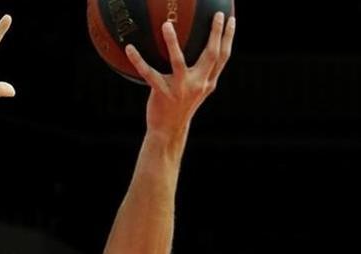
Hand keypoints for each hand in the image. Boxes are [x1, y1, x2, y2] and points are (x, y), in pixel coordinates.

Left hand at [125, 13, 235, 136]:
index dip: (228, 37)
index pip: (223, 57)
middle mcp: (198, 84)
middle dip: (216, 33)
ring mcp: (180, 89)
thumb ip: (200, 73)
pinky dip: (138, 60)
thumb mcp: (196, 90)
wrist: (169, 131)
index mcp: (207, 82)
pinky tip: (129, 48)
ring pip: (178, 61)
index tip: (231, 19)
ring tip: (166, 24)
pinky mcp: (162, 93)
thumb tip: (198, 49)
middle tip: (216, 14)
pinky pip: (148, 73)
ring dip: (172, 42)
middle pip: (211, 55)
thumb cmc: (180, 106)